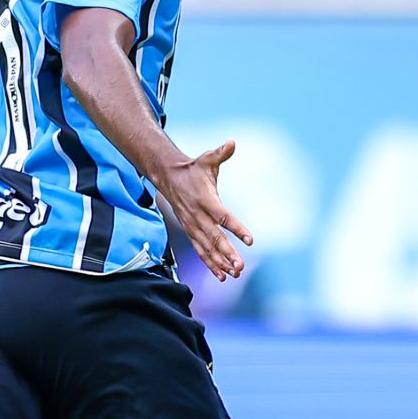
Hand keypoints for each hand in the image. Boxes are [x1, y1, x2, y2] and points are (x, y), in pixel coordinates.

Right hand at [157, 141, 252, 280]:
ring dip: (221, 262)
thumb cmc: (193, 168)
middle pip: (215, 238)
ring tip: (235, 274)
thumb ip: (220, 153)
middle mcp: (198, 216)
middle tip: (242, 266)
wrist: (167, 177)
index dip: (237, 228)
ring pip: (208, 248)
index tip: (250, 240)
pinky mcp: (191, 232)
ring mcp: (193, 226)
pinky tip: (222, 276)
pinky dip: (211, 264)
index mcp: (206, 200)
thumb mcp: (206, 159)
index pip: (223, 216)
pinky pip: (201, 251)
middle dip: (228, 253)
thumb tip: (231, 142)